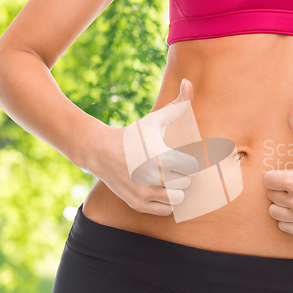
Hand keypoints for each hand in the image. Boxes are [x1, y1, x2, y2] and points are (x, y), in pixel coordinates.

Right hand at [85, 78, 198, 215]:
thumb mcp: (155, 119)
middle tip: (169, 166)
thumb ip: (178, 105)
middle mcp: (154, 178)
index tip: (177, 155)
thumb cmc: (133, 135)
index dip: (187, 161)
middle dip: (181, 175)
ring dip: (175, 189)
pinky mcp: (138, 204)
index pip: (192, 167)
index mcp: (162, 157)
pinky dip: (166, 202)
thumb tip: (189, 83)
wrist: (99, 151)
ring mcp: (145, 193)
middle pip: (187, 184)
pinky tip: (158, 188)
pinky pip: (166, 210)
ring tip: (165, 177)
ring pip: (178, 199)